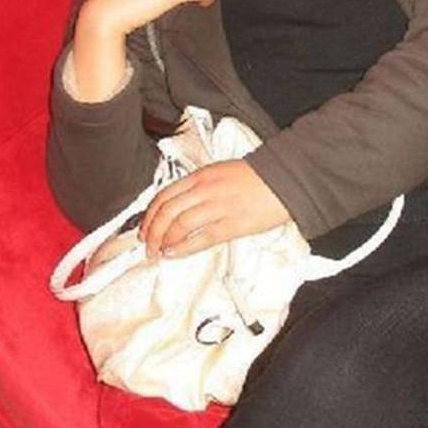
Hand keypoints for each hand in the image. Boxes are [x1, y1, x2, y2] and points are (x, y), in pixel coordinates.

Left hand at [139, 160, 292, 258]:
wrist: (284, 180)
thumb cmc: (254, 178)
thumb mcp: (220, 174)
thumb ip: (199, 188)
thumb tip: (179, 208)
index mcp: (201, 176)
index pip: (164, 195)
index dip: (149, 215)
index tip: (144, 229)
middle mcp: (205, 189)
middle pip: (167, 212)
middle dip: (151, 232)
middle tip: (147, 246)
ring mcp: (218, 207)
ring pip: (179, 225)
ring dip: (163, 242)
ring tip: (159, 253)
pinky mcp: (232, 224)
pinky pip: (201, 238)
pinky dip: (183, 248)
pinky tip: (174, 254)